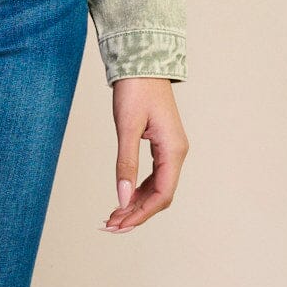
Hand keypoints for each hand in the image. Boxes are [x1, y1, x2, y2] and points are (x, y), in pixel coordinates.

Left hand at [101, 77, 188, 232]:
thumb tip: (122, 198)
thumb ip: (126, 162)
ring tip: (113, 215)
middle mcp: (176, 153)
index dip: (141, 213)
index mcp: (173, 150)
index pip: (161, 195)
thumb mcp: (127, 126)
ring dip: (136, 203)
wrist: (142, 61)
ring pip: (157, 187)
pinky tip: (124, 196)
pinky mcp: (162, 143)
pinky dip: (138, 188)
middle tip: (110, 225)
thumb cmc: (135, 89)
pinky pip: (154, 175)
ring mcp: (170, 149)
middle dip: (137, 213)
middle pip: (160, 195)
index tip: (119, 224)